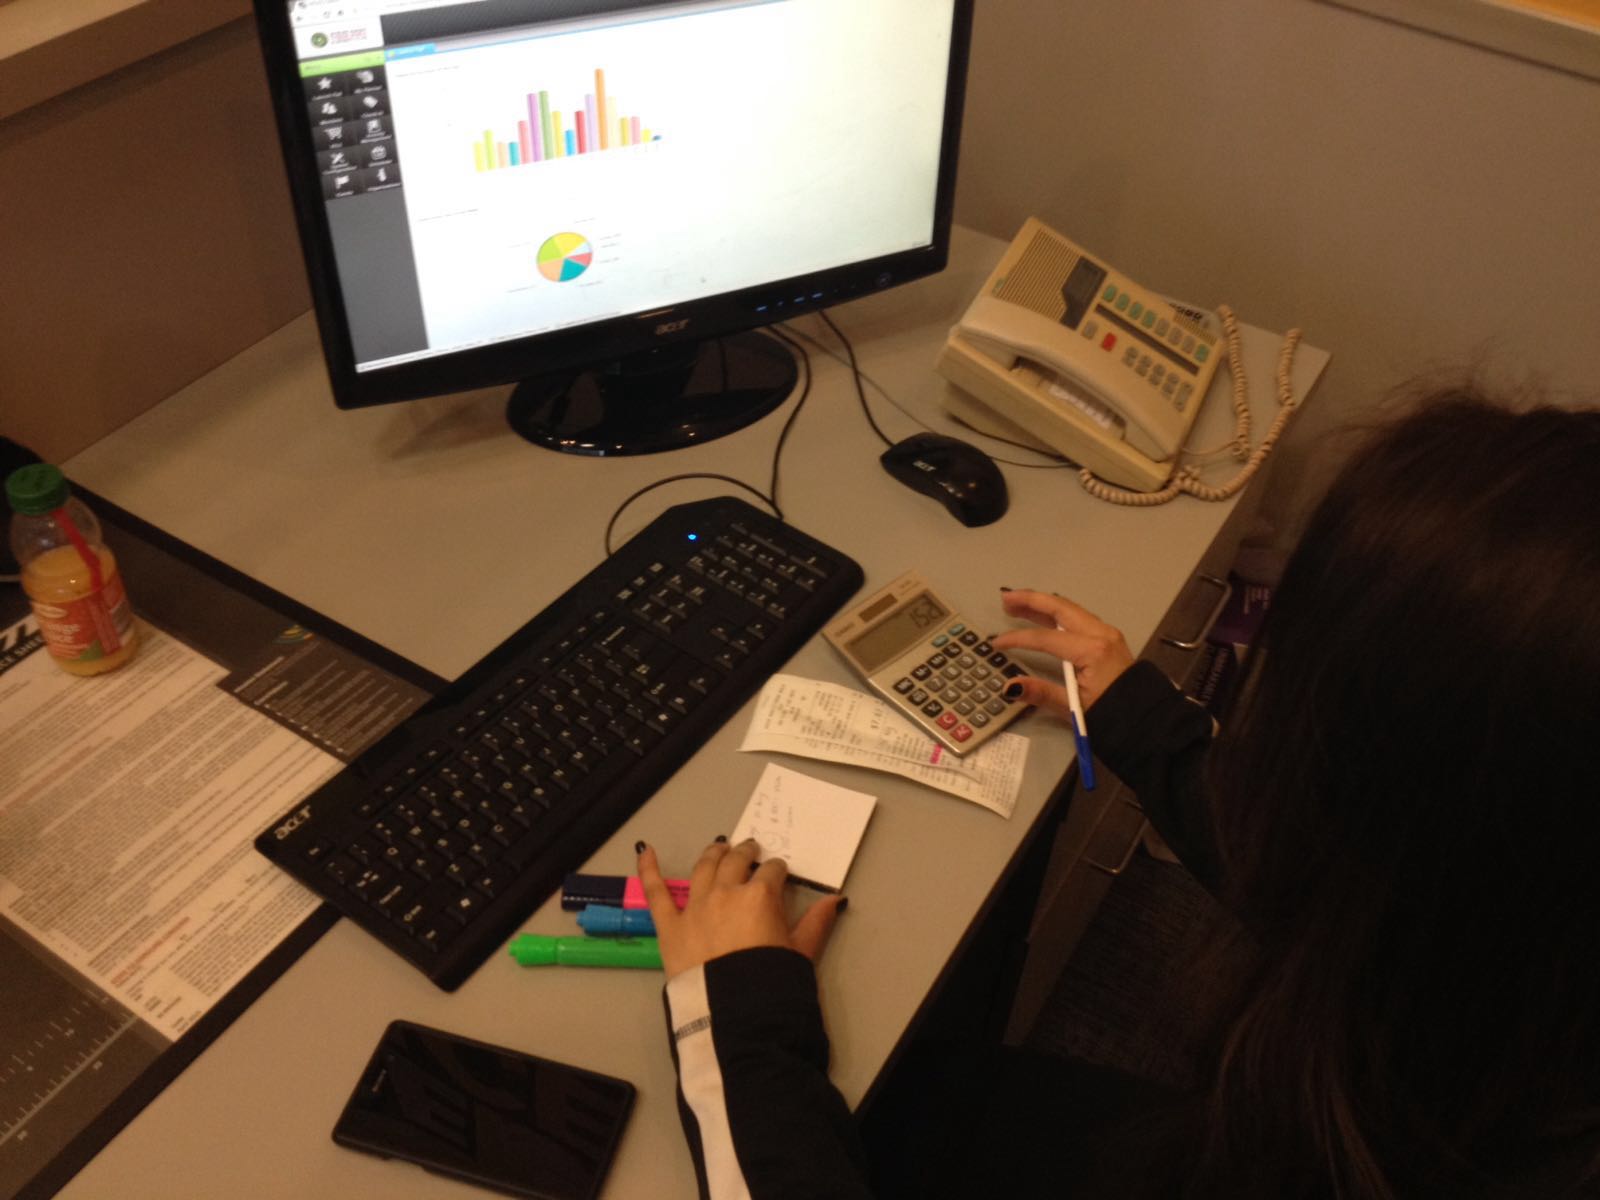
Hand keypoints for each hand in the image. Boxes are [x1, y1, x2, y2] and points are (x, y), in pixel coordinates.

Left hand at [637, 838, 846, 979]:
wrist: (736, 1015)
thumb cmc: (773, 983)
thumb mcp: (801, 952)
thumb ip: (817, 922)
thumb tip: (836, 899)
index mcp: (760, 896)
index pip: (772, 872)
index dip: (777, 870)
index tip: (779, 873)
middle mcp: (726, 893)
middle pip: (736, 862)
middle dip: (746, 853)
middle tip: (750, 850)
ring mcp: (696, 907)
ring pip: (703, 868)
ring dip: (713, 854)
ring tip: (719, 848)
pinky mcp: (670, 926)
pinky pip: (657, 893)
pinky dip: (649, 870)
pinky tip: (646, 851)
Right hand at [988, 588, 1134, 716]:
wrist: (1145, 719)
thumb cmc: (1111, 713)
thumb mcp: (1074, 707)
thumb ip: (1041, 692)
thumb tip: (1009, 687)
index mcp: (1092, 650)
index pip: (1046, 638)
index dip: (1018, 638)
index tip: (997, 643)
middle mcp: (1100, 634)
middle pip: (1060, 608)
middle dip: (1030, 600)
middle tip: (1005, 598)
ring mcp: (1106, 633)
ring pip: (1070, 609)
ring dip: (1043, 604)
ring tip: (1017, 603)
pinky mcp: (1108, 638)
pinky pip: (1078, 617)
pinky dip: (1057, 612)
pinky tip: (1044, 615)